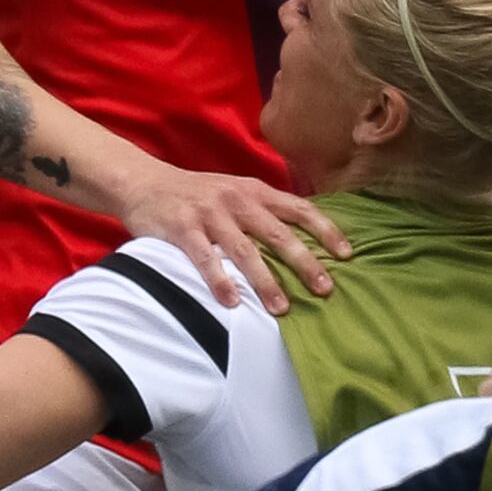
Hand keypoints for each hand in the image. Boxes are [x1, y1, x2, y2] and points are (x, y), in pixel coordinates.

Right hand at [116, 163, 345, 312]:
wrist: (143, 181)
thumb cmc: (197, 195)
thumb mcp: (235, 193)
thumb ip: (265, 212)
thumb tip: (305, 241)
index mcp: (255, 191)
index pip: (300, 209)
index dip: (326, 230)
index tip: (348, 254)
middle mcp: (236, 200)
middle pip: (279, 234)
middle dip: (305, 263)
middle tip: (325, 289)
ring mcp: (209, 214)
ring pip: (244, 250)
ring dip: (264, 281)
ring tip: (281, 308)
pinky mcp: (182, 228)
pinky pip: (204, 258)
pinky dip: (219, 281)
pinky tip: (232, 303)